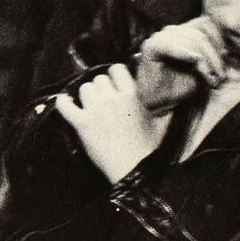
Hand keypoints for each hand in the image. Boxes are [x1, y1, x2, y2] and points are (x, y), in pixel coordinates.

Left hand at [54, 64, 169, 183]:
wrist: (134, 172)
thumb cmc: (150, 149)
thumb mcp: (163, 123)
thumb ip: (167, 105)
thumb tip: (176, 94)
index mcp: (132, 95)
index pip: (116, 69)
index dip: (114, 76)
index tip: (115, 85)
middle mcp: (113, 99)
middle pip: (99, 79)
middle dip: (101, 88)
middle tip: (104, 100)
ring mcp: (95, 111)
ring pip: (84, 89)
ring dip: (86, 96)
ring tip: (91, 106)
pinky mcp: (82, 124)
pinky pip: (65, 105)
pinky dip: (63, 103)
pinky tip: (65, 103)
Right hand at [134, 16, 224, 113]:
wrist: (158, 102)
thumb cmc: (179, 86)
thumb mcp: (202, 69)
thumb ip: (211, 56)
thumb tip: (224, 50)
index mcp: (182, 32)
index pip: (205, 25)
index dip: (219, 42)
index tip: (224, 65)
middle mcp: (171, 31)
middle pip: (200, 35)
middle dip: (214, 57)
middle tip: (221, 78)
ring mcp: (160, 37)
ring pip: (191, 40)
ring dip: (205, 61)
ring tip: (210, 79)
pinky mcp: (152, 47)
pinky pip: (171, 46)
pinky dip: (184, 52)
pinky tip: (194, 60)